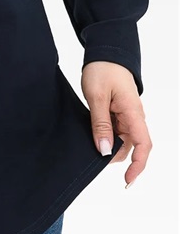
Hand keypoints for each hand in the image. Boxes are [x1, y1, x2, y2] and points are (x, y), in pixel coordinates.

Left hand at [81, 60, 151, 188]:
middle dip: (113, 155)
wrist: (105, 52)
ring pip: (121, 140)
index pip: (143, 146)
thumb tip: (103, 151)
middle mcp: (134, 117)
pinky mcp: (119, 113)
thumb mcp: (97, 97)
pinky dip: (104, 135)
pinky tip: (91, 133)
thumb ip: (100, 124)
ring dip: (107, 144)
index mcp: (134, 113)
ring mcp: (127, 115)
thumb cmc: (103, 69)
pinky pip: (115, 131)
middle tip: (91, 153)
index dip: (137, 166)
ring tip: (88, 139)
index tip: (126, 181)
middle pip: (129, 147)